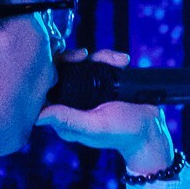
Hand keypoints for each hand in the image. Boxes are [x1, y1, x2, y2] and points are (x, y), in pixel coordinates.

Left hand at [37, 49, 174, 172]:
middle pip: (62, 72)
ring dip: (99, 58)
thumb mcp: (96, 125)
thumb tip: (38, 116)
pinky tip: (123, 62)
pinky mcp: (101, 86)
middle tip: (89, 55)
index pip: (46, 89)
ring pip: (81, 65)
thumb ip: (69, 120)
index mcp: (64, 117)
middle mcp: (71, 105)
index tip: (71, 60)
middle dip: (76, 58)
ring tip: (118, 62)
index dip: (52, 69)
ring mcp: (86, 94)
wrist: (151, 130)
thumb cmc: (124, 132)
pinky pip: (98, 66)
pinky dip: (110, 60)